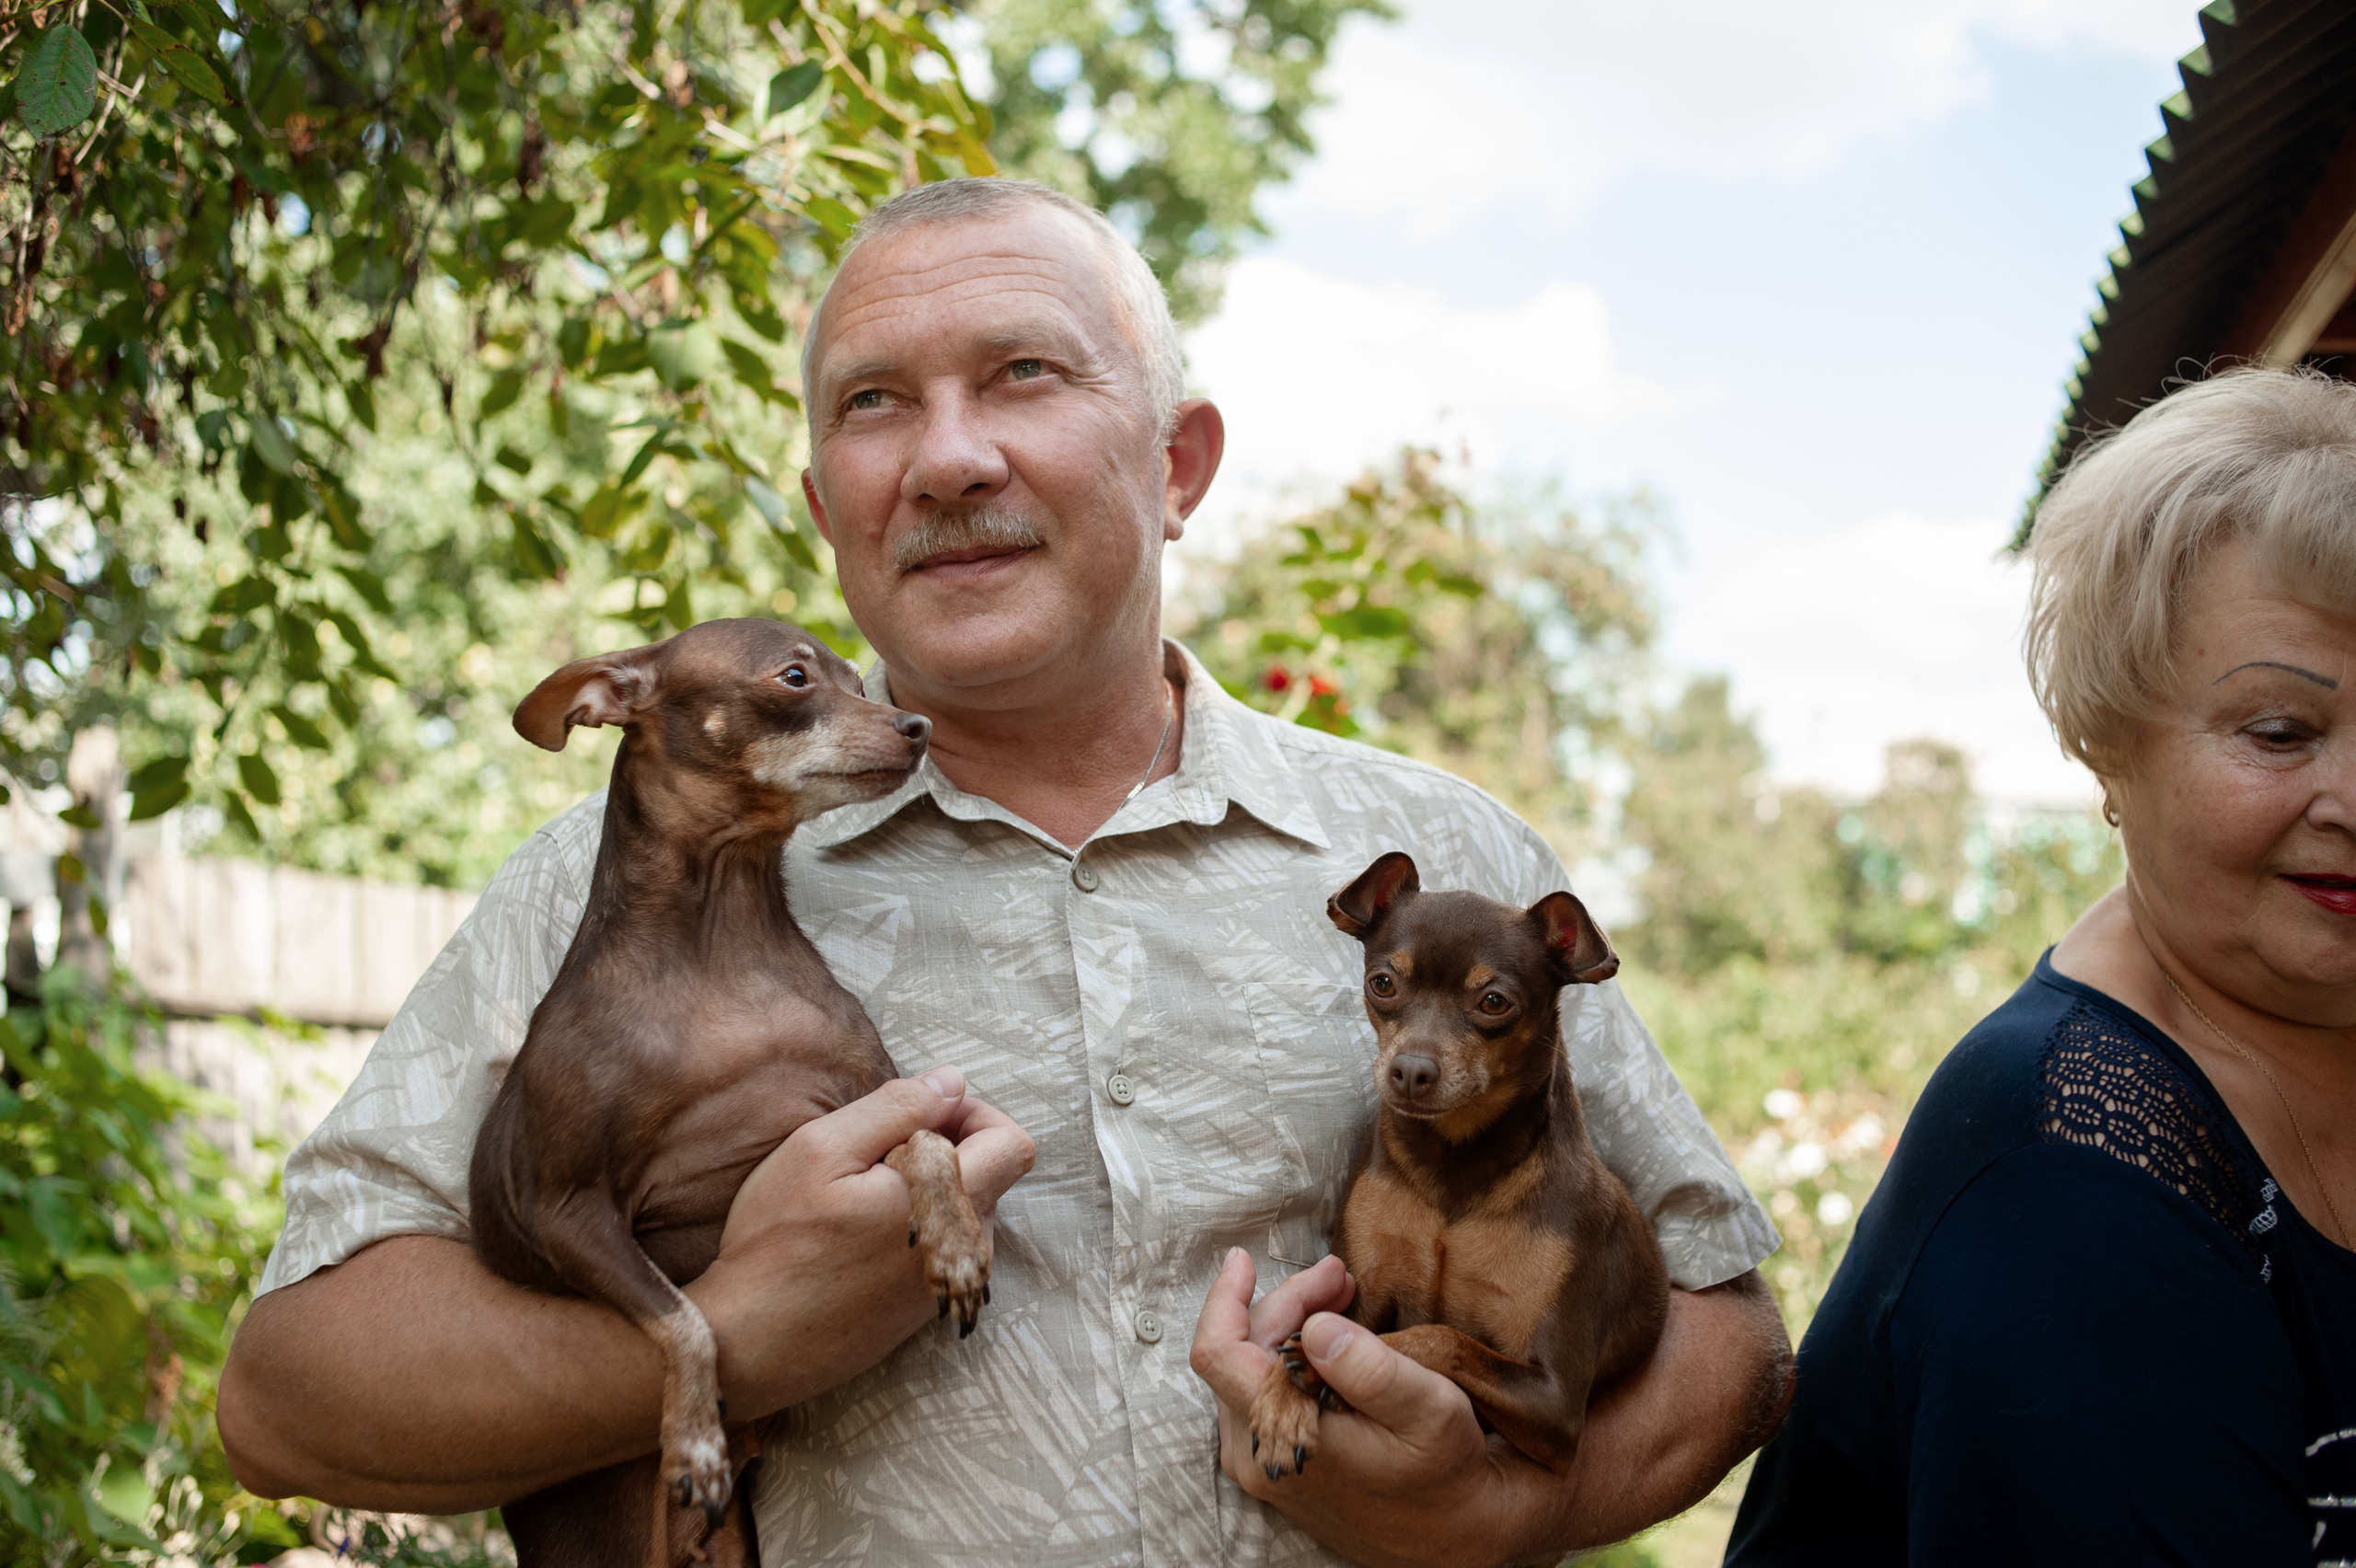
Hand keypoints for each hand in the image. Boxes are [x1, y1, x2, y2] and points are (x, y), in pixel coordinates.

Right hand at [691, 1065, 1035, 1421]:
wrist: (747, 1344)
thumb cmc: (777, 1243)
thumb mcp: (823, 1150)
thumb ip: (897, 1108)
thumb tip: (951, 1082)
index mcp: (950, 1207)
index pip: (1014, 1145)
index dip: (975, 1115)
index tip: (921, 1116)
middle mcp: (964, 1253)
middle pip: (988, 1178)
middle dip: (944, 1150)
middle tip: (873, 1154)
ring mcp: (943, 1288)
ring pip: (961, 1216)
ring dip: (925, 1192)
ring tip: (857, 1197)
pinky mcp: (919, 1315)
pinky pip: (937, 1252)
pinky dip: (910, 1231)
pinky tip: (852, 1237)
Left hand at [1190, 1248, 1559, 1567]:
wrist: (1460, 1533)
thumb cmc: (1446, 1473)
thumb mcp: (1426, 1410)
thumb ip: (1370, 1369)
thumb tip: (1317, 1327)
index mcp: (1280, 1436)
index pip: (1218, 1351)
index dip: (1225, 1297)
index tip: (1243, 1260)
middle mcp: (1257, 1453)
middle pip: (1241, 1352)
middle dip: (1289, 1303)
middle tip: (1341, 1278)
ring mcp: (1265, 1463)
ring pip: (1252, 1371)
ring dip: (1292, 1327)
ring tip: (1342, 1299)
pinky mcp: (1281, 1466)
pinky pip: (1266, 1396)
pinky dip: (1294, 1358)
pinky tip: (1334, 1342)